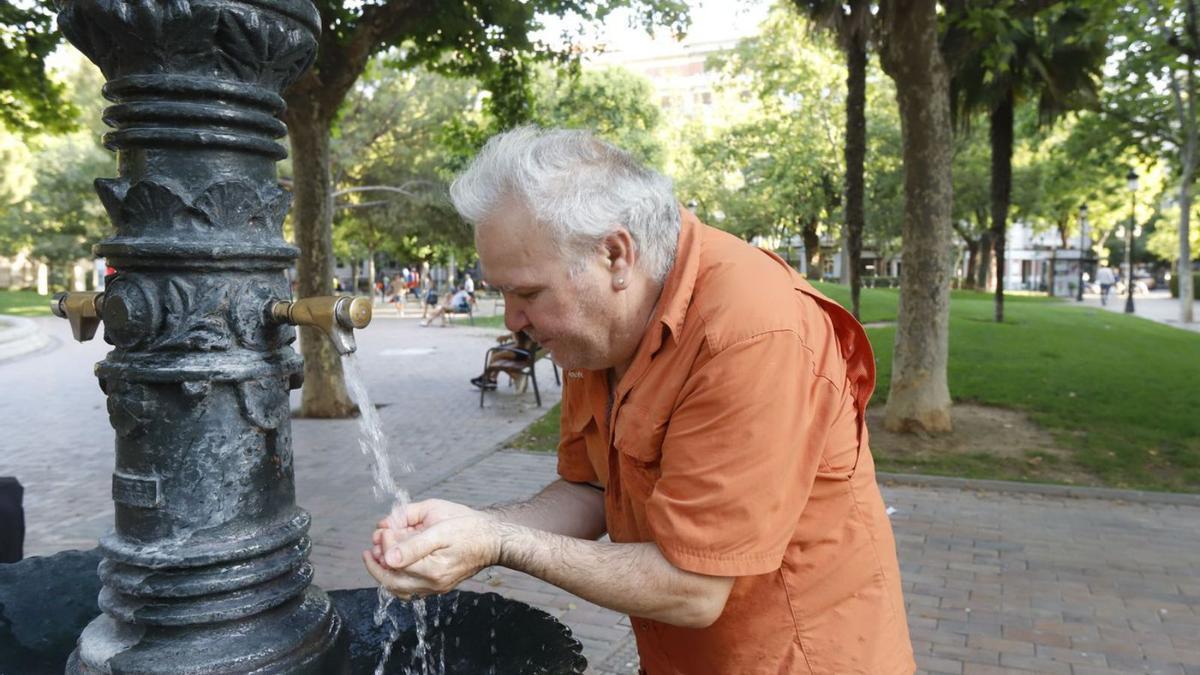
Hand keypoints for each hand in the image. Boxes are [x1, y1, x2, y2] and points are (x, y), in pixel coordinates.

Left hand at [362, 499, 501, 599]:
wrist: (492, 540)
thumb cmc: (467, 525)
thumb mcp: (440, 522)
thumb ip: (412, 540)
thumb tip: (388, 555)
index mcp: (434, 566)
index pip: (395, 560)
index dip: (385, 542)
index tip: (386, 527)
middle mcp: (433, 583)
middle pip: (391, 580)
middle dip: (376, 560)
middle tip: (374, 542)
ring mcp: (436, 588)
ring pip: (398, 589)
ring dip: (383, 572)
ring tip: (377, 555)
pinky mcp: (438, 587)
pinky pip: (409, 590)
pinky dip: (396, 579)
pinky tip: (393, 564)